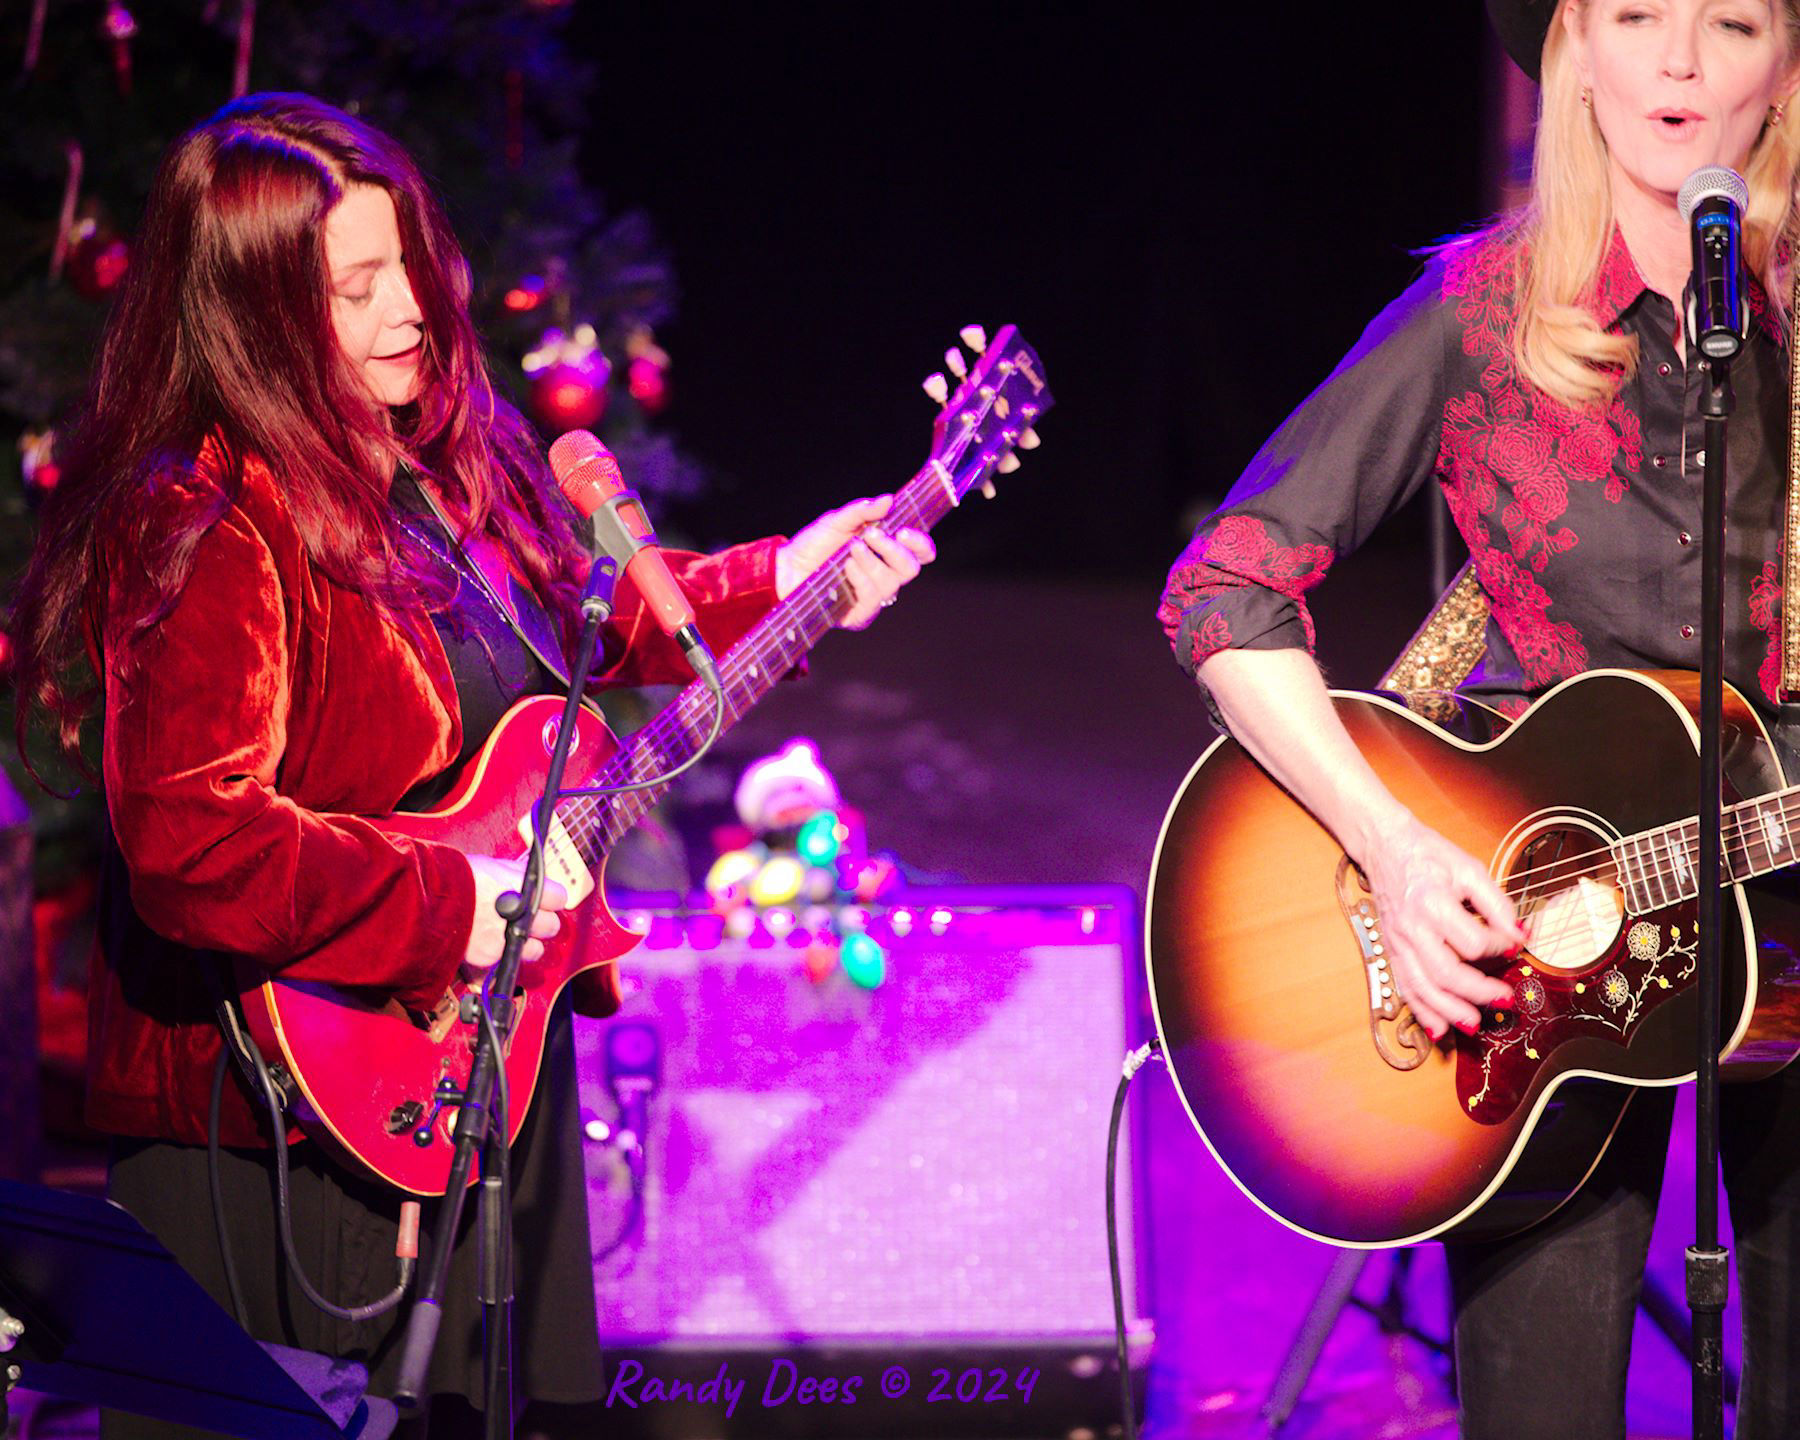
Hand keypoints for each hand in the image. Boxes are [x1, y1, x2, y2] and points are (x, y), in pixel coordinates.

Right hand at [462, 855, 569, 981]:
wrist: (428, 901)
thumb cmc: (457, 879)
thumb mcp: (493, 866)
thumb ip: (516, 875)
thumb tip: (530, 876)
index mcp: (527, 890)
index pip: (560, 897)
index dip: (551, 898)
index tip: (546, 900)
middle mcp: (523, 917)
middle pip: (552, 926)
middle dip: (541, 923)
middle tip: (527, 919)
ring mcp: (507, 940)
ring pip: (535, 950)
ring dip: (526, 944)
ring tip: (510, 935)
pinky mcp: (491, 959)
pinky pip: (507, 961)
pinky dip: (501, 955)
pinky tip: (490, 944)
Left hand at [775, 495, 935, 629]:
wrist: (786, 568)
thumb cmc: (814, 545)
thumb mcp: (837, 521)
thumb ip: (863, 511)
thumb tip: (888, 500)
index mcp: (887, 553)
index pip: (920, 553)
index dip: (920, 544)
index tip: (904, 532)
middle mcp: (885, 575)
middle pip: (910, 569)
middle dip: (895, 551)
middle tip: (873, 535)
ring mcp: (873, 597)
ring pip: (890, 583)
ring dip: (872, 562)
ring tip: (851, 548)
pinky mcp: (859, 614)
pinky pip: (871, 600)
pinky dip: (861, 580)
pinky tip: (847, 567)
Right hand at [1357, 813, 1522, 1041]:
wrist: (1384, 846)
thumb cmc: (1428, 855)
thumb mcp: (1469, 869)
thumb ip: (1497, 903)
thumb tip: (1521, 934)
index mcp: (1433, 904)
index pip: (1474, 942)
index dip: (1501, 949)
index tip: (1515, 945)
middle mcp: (1412, 928)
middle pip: (1448, 974)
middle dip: (1479, 992)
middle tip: (1506, 999)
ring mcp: (1399, 942)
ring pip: (1423, 987)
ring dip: (1449, 1011)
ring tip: (1474, 1025)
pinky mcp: (1392, 949)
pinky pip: (1404, 986)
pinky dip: (1421, 1011)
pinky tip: (1438, 1030)